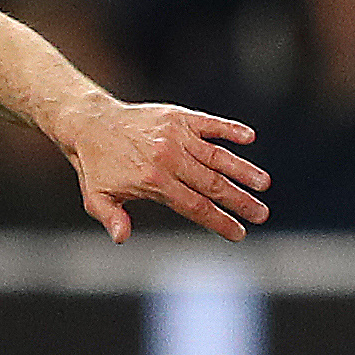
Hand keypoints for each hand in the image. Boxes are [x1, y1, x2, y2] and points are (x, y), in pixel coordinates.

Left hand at [47, 98, 269, 242]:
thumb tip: (122, 238)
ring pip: (217, 156)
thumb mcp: (96, 197)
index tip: (239, 233)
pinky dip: (229, 129)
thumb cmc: (96, 166)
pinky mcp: (178, 116)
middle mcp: (169, 157)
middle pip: (212, 184)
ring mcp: (176, 135)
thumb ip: (111, 217)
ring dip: (243, 170)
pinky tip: (249, 138)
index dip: (219, 221)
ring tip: (264, 183)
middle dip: (240, 201)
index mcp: (154, 180)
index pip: (195, 206)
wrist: (90, 123)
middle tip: (262, 214)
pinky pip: (209, 124)